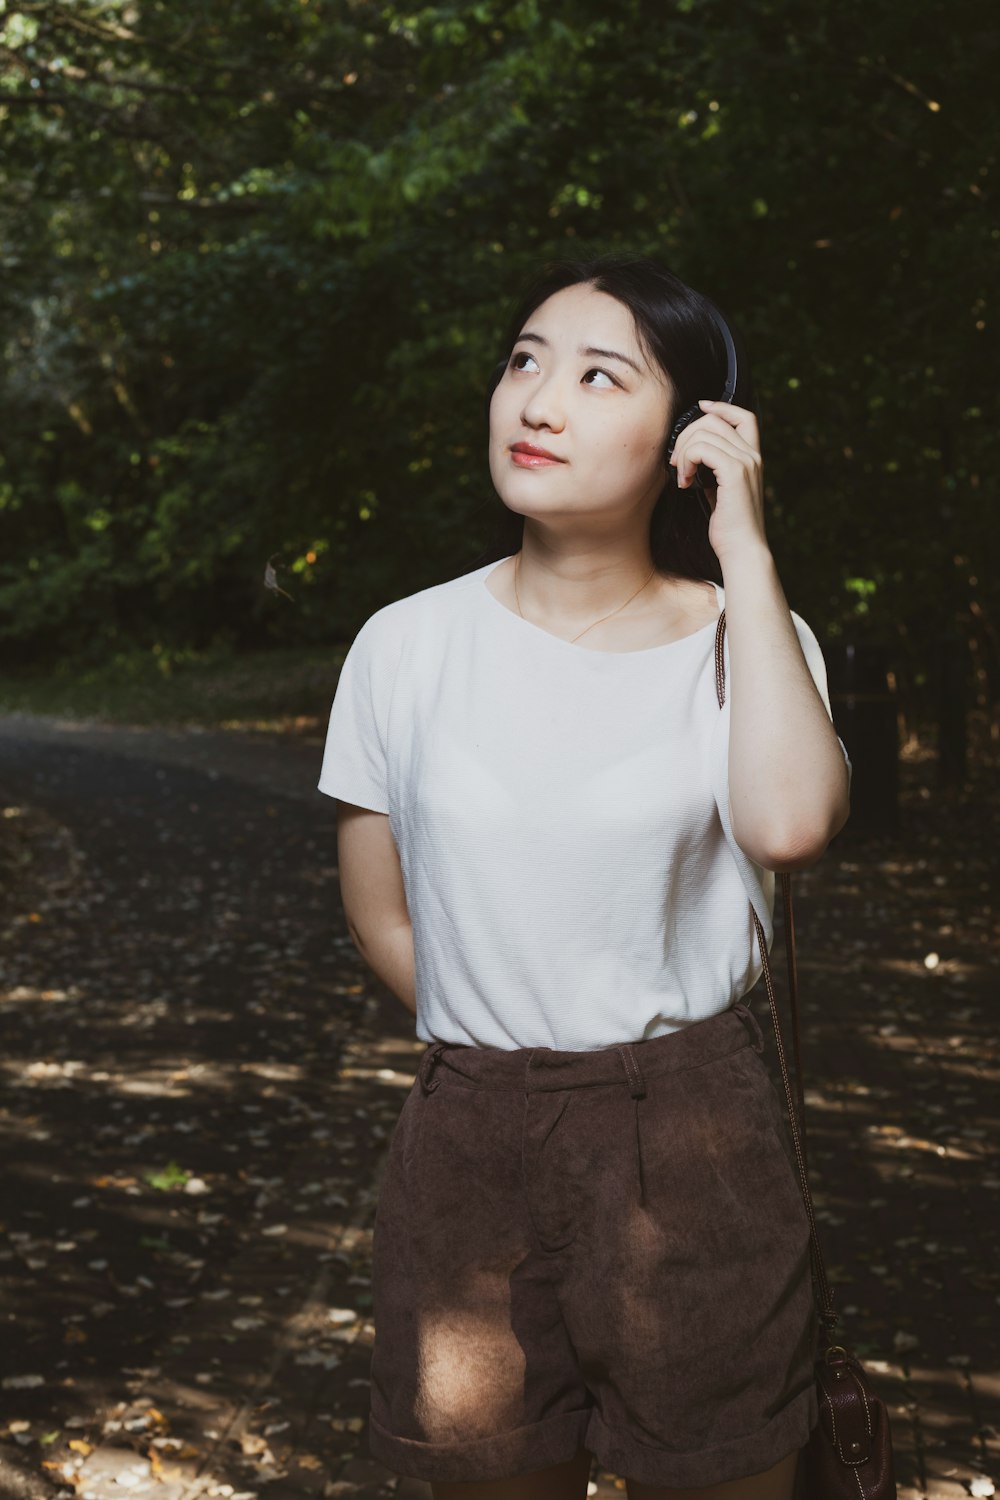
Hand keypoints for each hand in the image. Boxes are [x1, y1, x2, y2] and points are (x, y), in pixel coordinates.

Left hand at [669, 399, 767, 565]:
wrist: (742, 550)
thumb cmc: (729, 527)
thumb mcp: (721, 491)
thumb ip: (714, 470)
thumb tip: (692, 455)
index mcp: (752, 457)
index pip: (743, 416)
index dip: (720, 407)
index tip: (699, 408)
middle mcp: (753, 455)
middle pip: (714, 420)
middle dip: (686, 435)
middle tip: (675, 462)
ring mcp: (746, 462)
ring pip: (705, 432)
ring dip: (684, 451)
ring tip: (680, 475)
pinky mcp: (735, 472)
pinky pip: (703, 449)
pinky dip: (687, 461)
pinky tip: (684, 482)